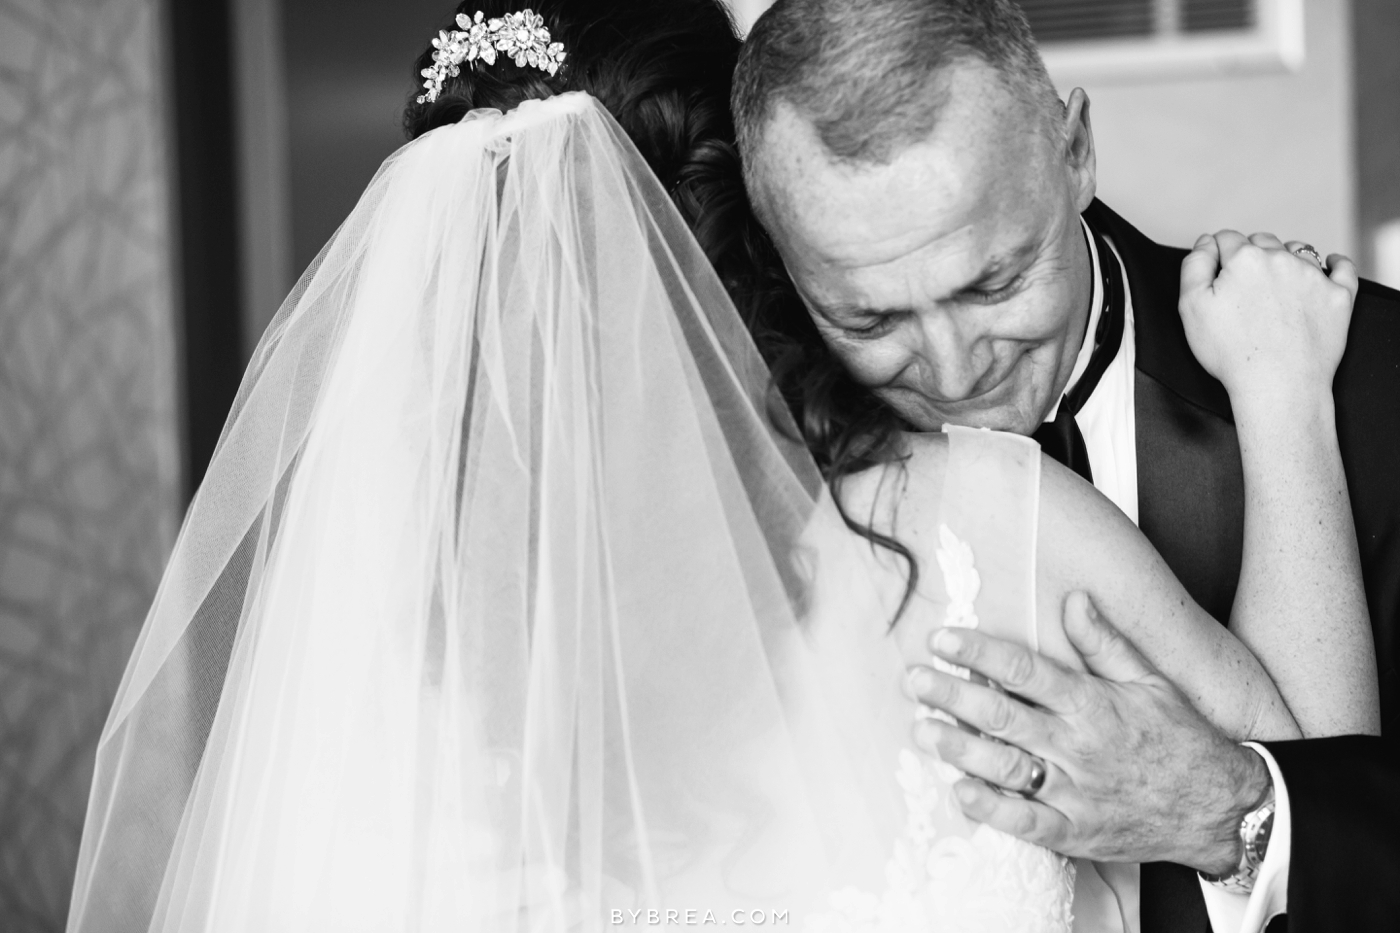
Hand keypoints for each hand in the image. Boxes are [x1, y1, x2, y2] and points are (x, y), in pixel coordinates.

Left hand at [906, 592, 1270, 872]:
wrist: (1220, 807)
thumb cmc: (1180, 738)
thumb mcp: (1150, 679)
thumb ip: (1104, 642)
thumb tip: (1073, 599)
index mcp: (1092, 703)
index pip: (1024, 670)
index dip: (978, 652)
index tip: (941, 640)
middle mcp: (1078, 746)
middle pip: (1002, 715)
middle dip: (952, 695)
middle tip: (914, 681)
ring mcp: (1076, 792)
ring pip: (1006, 767)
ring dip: (959, 748)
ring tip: (921, 730)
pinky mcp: (1076, 831)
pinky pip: (1026, 822)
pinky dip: (991, 810)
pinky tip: (960, 791)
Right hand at [1179, 230, 1357, 408]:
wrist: (1278, 384)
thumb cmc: (1232, 353)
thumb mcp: (1191, 307)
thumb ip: (1194, 265)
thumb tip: (1205, 242)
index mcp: (1245, 259)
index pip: (1226, 239)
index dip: (1216, 253)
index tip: (1215, 271)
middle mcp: (1282, 259)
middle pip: (1262, 240)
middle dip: (1249, 254)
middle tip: (1241, 284)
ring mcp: (1314, 276)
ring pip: (1297, 251)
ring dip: (1284, 258)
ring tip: (1275, 284)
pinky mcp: (1338, 296)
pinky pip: (1343, 268)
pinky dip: (1335, 264)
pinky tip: (1329, 266)